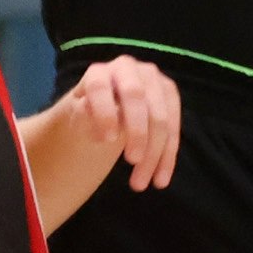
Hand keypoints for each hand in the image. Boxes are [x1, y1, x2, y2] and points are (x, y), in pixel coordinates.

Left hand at [64, 56, 182, 193]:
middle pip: (135, 96)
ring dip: (155, 152)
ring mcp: (152, 79)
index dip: (104, 111)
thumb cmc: (88, 115)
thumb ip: (82, 115)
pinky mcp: (170, 94)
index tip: (107, 140)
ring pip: (160, 115)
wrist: (106, 111)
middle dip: (137, 130)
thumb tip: (88, 110)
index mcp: (99, 73)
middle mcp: (127, 68)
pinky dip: (168, 156)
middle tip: (132, 161)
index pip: (100, 87)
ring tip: (140, 183)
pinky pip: (174, 127)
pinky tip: (160, 179)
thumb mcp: (78, 118)